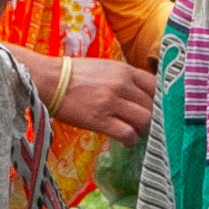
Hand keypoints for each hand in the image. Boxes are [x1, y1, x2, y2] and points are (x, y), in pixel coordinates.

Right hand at [37, 54, 161, 138]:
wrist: (48, 80)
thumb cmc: (74, 74)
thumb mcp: (105, 67)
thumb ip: (124, 78)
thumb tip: (141, 94)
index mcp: (124, 70)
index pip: (156, 86)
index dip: (160, 99)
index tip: (156, 108)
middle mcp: (121, 85)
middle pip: (152, 105)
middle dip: (152, 117)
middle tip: (144, 124)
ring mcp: (111, 102)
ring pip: (144, 120)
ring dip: (143, 129)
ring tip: (135, 132)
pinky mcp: (100, 120)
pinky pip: (127, 134)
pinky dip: (131, 140)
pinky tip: (126, 140)